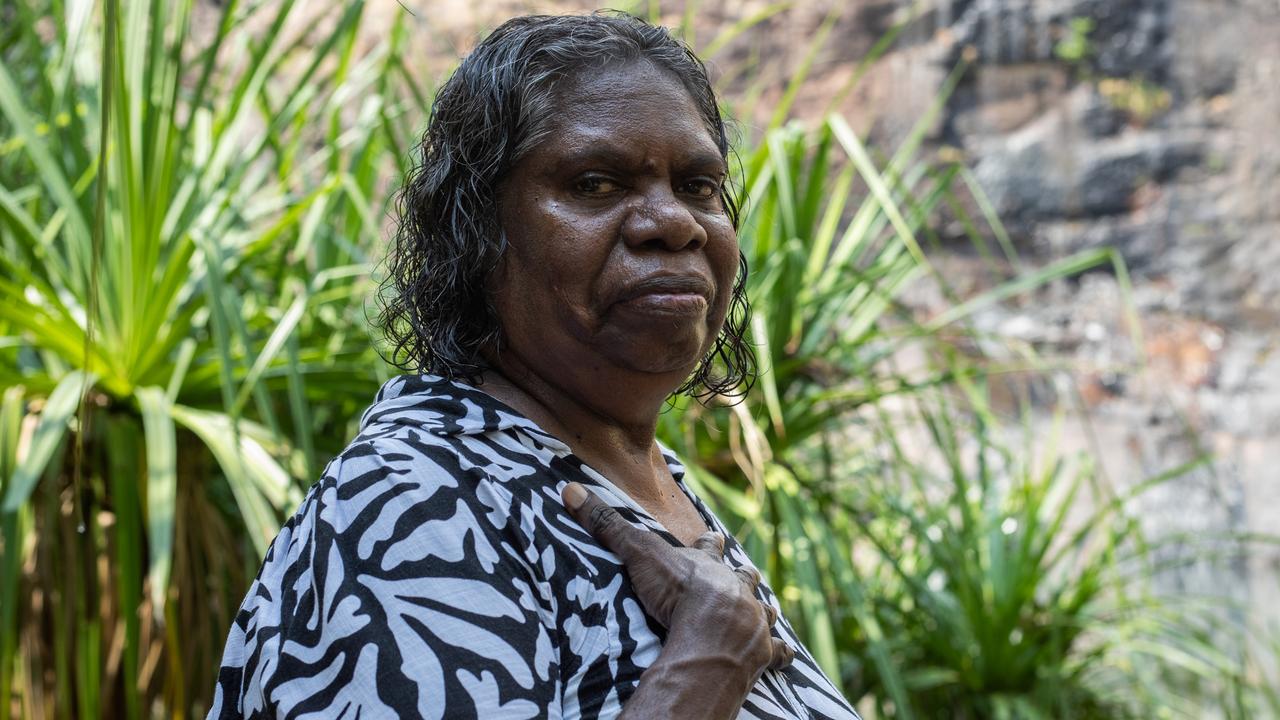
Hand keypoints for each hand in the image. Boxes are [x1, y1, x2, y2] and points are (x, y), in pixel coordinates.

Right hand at [562, 482, 791, 716]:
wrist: (711, 635)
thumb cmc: (676, 593)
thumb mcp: (638, 554)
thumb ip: (608, 525)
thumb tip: (571, 489)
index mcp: (710, 566)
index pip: (710, 546)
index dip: (710, 542)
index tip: (716, 536)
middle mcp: (737, 589)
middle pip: (744, 576)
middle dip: (744, 575)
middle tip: (746, 573)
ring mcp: (754, 620)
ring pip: (765, 610)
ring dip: (763, 610)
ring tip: (766, 610)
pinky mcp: (763, 652)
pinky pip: (777, 653)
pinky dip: (779, 654)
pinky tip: (783, 657)